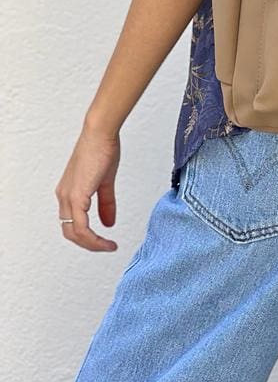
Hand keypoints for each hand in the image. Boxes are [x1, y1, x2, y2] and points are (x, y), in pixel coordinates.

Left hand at [54, 124, 120, 252]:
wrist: (100, 134)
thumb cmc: (101, 149)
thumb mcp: (105, 181)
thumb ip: (106, 203)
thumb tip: (108, 223)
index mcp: (68, 193)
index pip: (72, 223)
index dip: (87, 236)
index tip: (104, 241)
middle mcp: (64, 196)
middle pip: (70, 232)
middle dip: (89, 244)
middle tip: (105, 247)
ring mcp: (68, 197)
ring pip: (74, 232)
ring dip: (91, 244)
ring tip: (108, 246)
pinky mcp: (76, 195)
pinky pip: (81, 226)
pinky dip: (92, 237)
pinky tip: (105, 239)